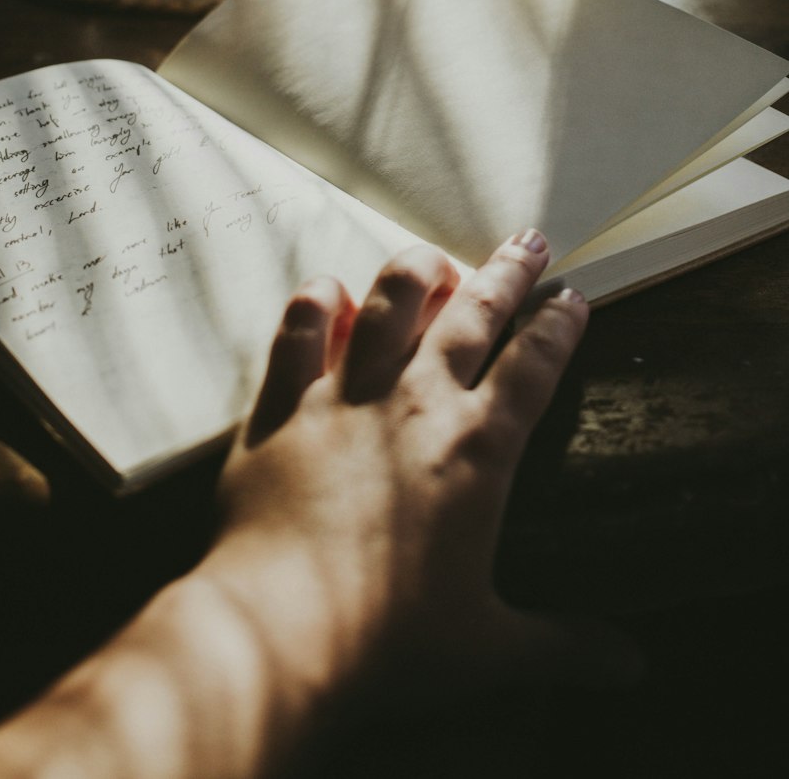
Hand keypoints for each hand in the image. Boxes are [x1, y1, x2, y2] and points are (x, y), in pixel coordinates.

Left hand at [203, 231, 637, 697]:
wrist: (280, 631)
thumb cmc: (389, 641)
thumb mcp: (491, 649)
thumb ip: (562, 645)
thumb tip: (628, 666)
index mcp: (477, 451)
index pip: (533, 365)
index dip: (558, 326)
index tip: (572, 297)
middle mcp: (415, 403)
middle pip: (472, 312)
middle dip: (507, 271)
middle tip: (527, 242)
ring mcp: (344, 394)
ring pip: (389, 299)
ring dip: (416, 270)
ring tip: (433, 261)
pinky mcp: (282, 403)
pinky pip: (300, 327)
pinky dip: (317, 302)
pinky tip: (329, 293)